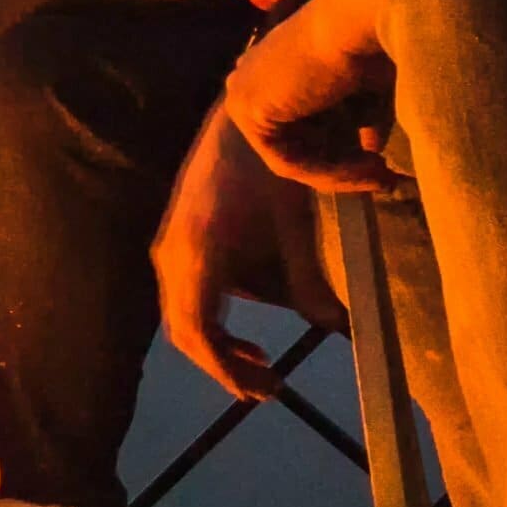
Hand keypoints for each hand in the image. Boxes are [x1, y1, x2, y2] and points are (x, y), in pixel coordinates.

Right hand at [152, 116, 312, 401]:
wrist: (243, 116)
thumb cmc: (270, 169)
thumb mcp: (296, 229)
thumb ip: (310, 284)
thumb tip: (334, 329)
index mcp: (196, 257)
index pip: (198, 335)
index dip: (228, 370)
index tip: (264, 389)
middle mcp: (171, 256)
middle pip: (186, 330)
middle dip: (226, 361)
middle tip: (267, 383)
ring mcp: (171, 245)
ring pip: (189, 310)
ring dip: (227, 333)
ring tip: (267, 350)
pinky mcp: (180, 235)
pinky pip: (194, 287)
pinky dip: (224, 306)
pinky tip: (261, 298)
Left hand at [222, 0, 400, 195]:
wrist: (358, 19)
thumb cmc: (370, 43)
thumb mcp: (367, 92)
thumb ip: (360, 122)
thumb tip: (370, 152)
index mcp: (271, 68)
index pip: (300, 127)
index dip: (342, 154)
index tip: (382, 166)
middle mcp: (249, 79)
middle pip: (294, 144)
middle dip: (344, 168)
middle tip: (387, 179)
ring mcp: (241, 93)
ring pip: (293, 157)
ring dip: (344, 174)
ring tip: (386, 176)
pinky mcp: (246, 110)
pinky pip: (288, 161)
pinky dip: (331, 172)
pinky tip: (369, 170)